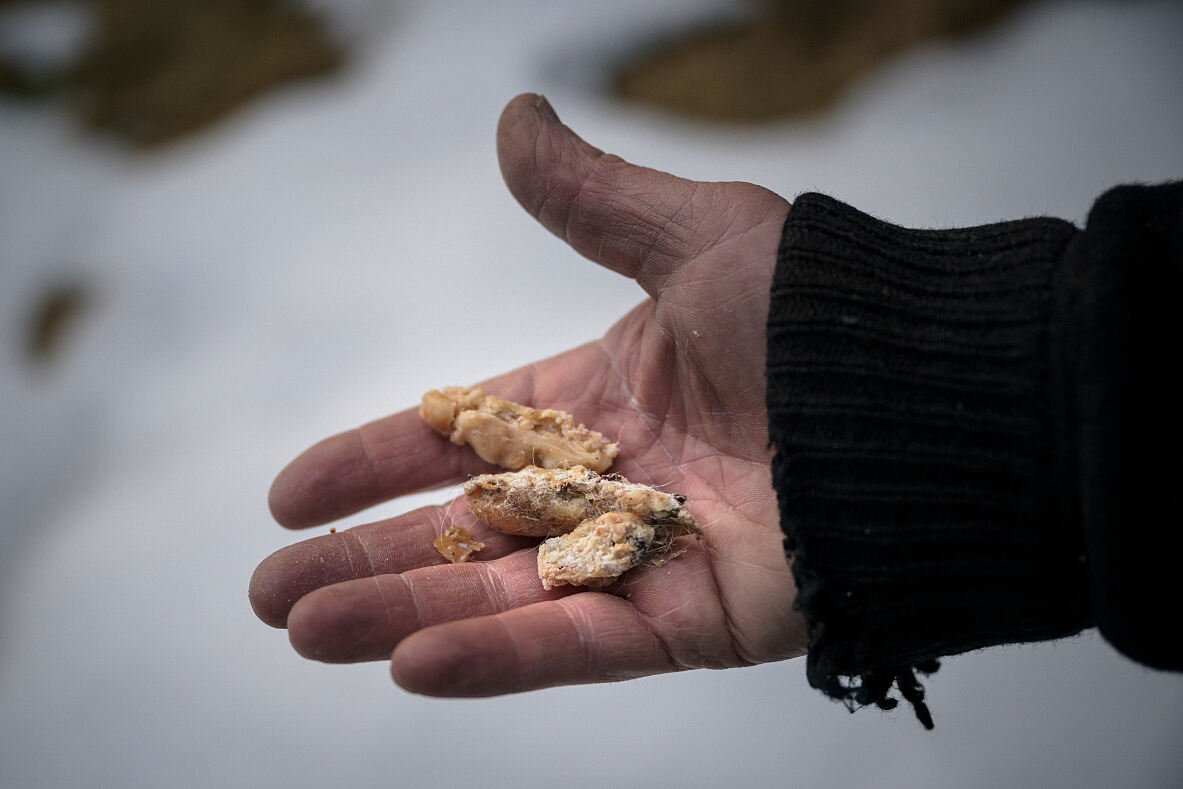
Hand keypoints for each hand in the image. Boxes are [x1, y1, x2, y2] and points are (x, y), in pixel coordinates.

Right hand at [250, 93, 805, 694]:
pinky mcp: (689, 625)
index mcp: (600, 401)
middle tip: (269, 592)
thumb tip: (512, 118)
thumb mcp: (691, 238)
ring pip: (501, 598)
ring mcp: (644, 562)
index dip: (374, 461)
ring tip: (303, 628)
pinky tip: (405, 663)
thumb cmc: (816, 315)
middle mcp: (610, 487)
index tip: (290, 491)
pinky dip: (495, 657)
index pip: (460, 439)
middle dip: (366, 557)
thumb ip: (590, 201)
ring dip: (398, 614)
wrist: (928, 403)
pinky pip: (578, 646)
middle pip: (463, 532)